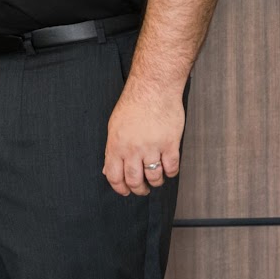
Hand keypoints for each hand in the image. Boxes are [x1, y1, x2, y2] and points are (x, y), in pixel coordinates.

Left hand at [103, 82, 183, 196]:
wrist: (154, 87)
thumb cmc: (134, 103)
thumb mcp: (115, 125)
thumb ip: (111, 149)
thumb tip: (107, 169)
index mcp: (117, 144)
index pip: (114, 176)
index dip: (119, 188)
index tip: (125, 191)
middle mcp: (133, 149)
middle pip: (134, 181)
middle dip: (138, 189)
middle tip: (142, 188)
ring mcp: (152, 147)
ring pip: (154, 177)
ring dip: (155, 182)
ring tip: (156, 177)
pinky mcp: (170, 144)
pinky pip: (172, 168)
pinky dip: (170, 172)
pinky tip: (168, 168)